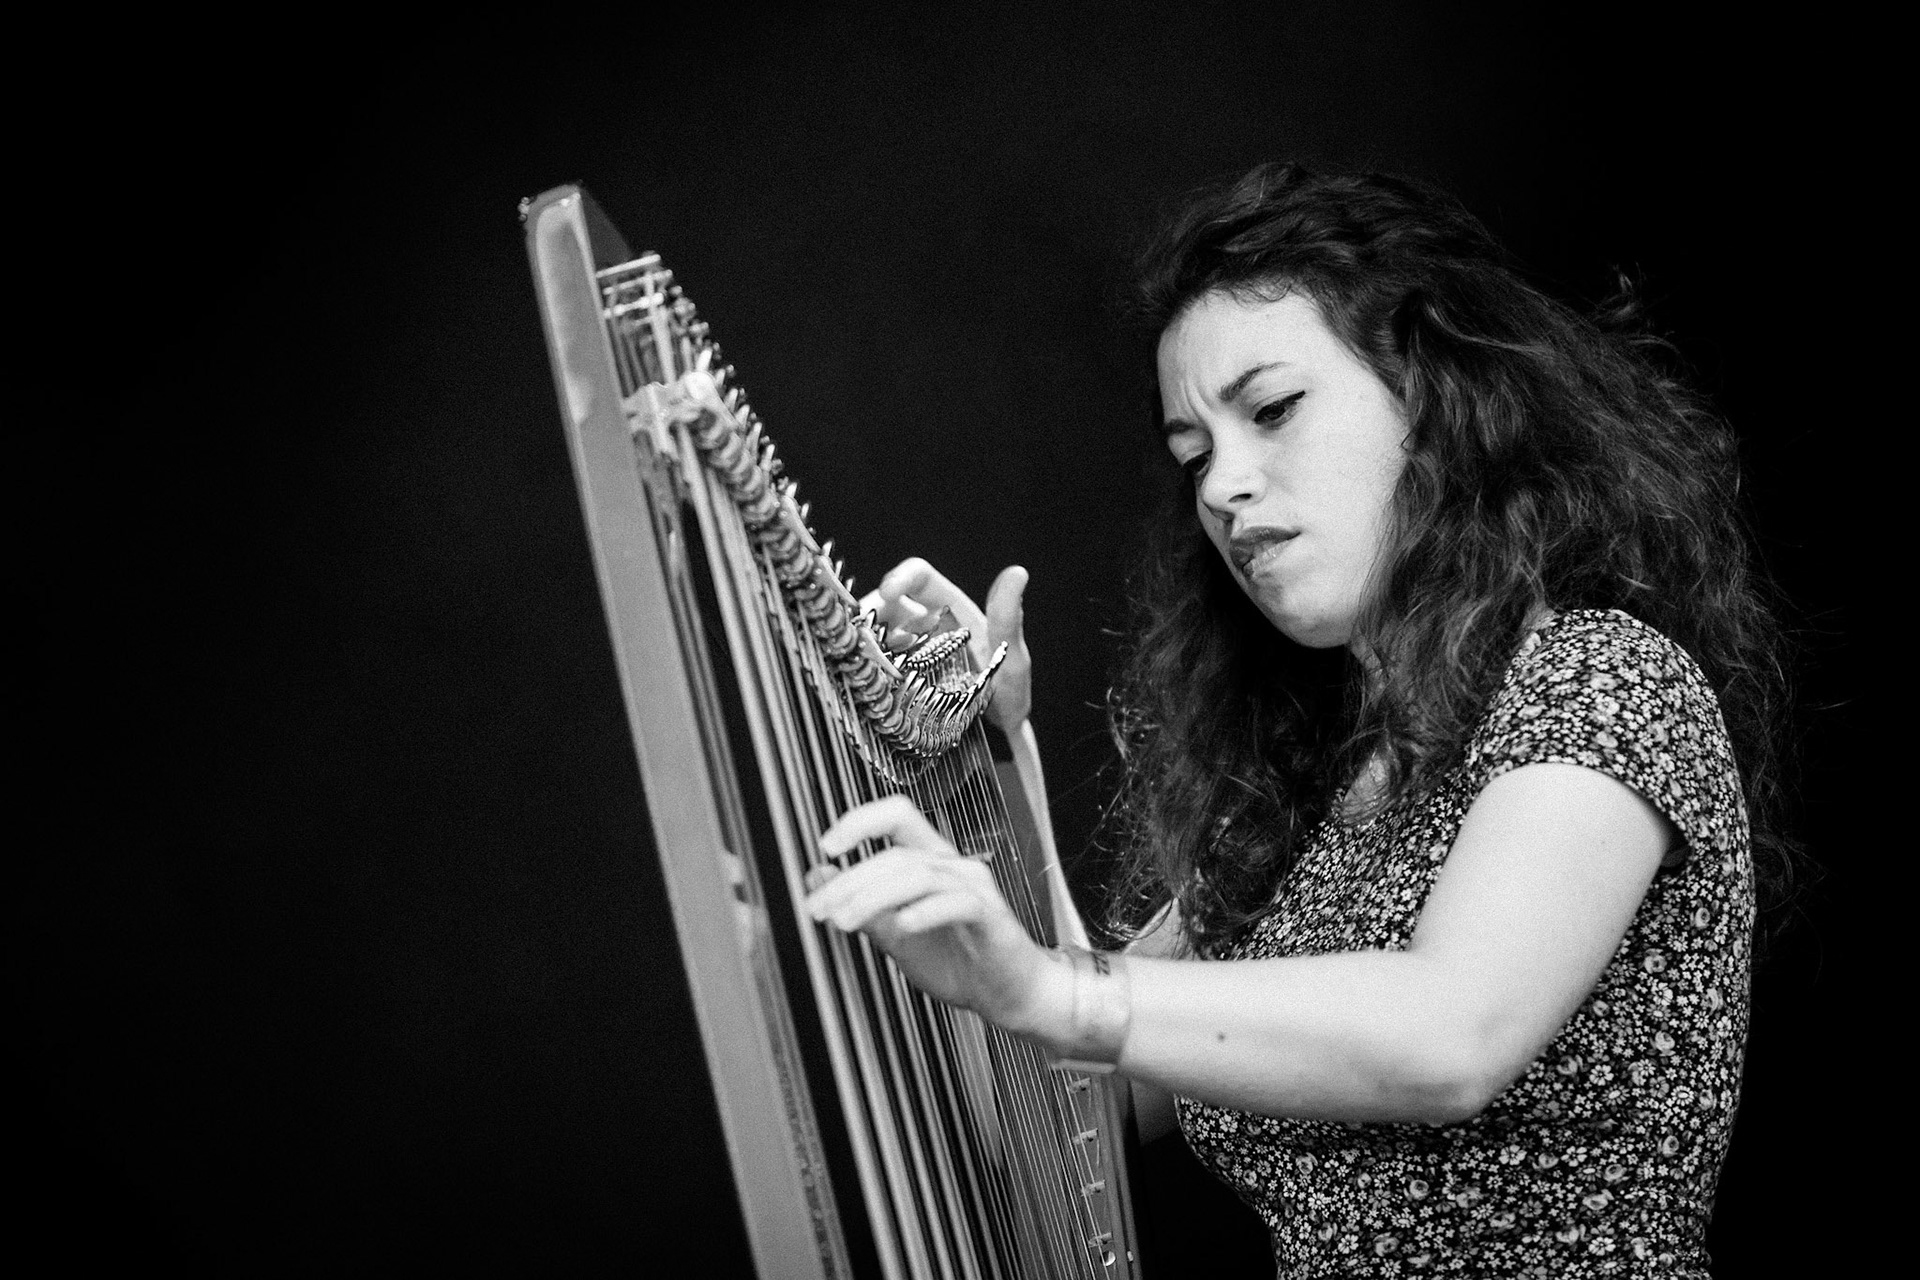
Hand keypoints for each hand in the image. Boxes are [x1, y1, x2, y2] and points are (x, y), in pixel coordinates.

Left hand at [805, 795, 1062, 1033]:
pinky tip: (903, 925)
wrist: (1007, 995)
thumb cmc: (957, 961)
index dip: (861, 821)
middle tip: (820, 909)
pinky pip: (958, 903)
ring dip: (874, 897)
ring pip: (919, 874)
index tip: (827, 845)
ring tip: (846, 922)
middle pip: (897, 854)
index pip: (897, 816)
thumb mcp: (895, 934)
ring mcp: (975, 889)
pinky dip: (926, 911)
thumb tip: (817, 876)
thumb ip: (860, 905)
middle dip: (851, 880)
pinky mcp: (992, 917)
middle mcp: (954, 866)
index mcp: (931, 861)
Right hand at [860, 558, 1031, 732]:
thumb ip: (1008, 619)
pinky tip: (870, 681)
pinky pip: (872, 663)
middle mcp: (923, 623)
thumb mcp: (1013, 659)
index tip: (887, 593)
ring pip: (874, 633)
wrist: (998, 734)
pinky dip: (865, 667)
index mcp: (950, 608)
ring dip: (865, 645)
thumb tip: (1018, 572)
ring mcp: (906, 648)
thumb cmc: (1009, 691)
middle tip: (866, 642)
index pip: (920, 578)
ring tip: (868, 665)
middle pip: (886, 605)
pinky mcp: (895, 674)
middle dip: (870, 617)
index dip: (900, 578)